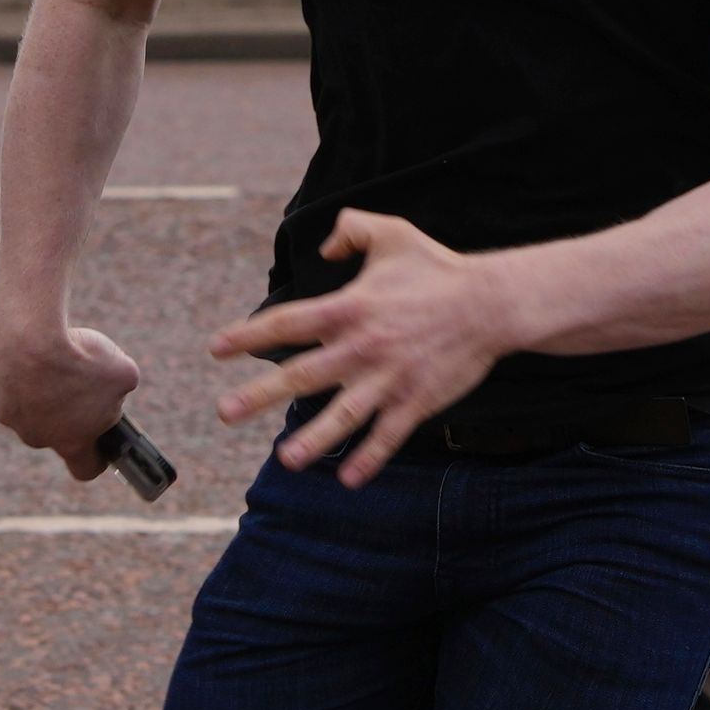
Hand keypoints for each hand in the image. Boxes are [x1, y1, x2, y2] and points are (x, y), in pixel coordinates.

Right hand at [0, 318, 141, 475]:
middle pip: (55, 431)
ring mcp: (8, 415)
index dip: (96, 457)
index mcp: (71, 442)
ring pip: (28, 405)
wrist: (30, 336)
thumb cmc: (80, 358)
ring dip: (40, 389)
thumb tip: (116, 387)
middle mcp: (36, 436)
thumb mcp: (123, 372)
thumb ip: (123, 388)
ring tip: (53, 359)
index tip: (101, 441)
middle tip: (79, 380)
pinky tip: (28, 351)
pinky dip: (18, 369)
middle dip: (67, 411)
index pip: (85, 468)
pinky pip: (8, 382)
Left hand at [209, 209, 514, 485]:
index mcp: (349, 307)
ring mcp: (389, 378)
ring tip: (286, 459)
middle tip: (224, 412)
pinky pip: (387, 435)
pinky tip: (349, 479)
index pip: (287, 323)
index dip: (249, 335)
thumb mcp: (391, 232)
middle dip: (259, 395)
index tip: (218, 348)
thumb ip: (350, 229)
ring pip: (342, 416)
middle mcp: (362, 347)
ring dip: (312, 440)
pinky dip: (369, 458)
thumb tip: (322, 249)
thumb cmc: (437, 268)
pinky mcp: (416, 401)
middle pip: (301, 375)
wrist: (491, 304)